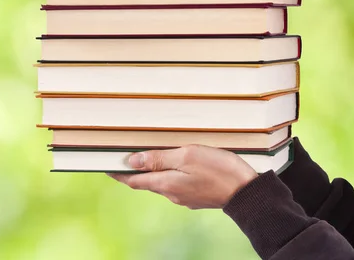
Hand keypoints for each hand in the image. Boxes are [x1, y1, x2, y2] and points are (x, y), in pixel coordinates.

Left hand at [108, 145, 257, 209]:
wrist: (247, 192)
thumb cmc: (219, 170)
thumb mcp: (186, 156)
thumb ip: (159, 159)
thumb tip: (133, 161)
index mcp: (166, 184)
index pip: (133, 181)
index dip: (118, 173)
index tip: (106, 167)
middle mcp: (172, 194)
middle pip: (147, 182)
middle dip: (135, 171)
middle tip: (125, 158)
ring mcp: (185, 197)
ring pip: (162, 182)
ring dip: (153, 171)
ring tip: (149, 157)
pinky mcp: (197, 196)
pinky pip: (177, 184)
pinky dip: (170, 174)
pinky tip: (176, 165)